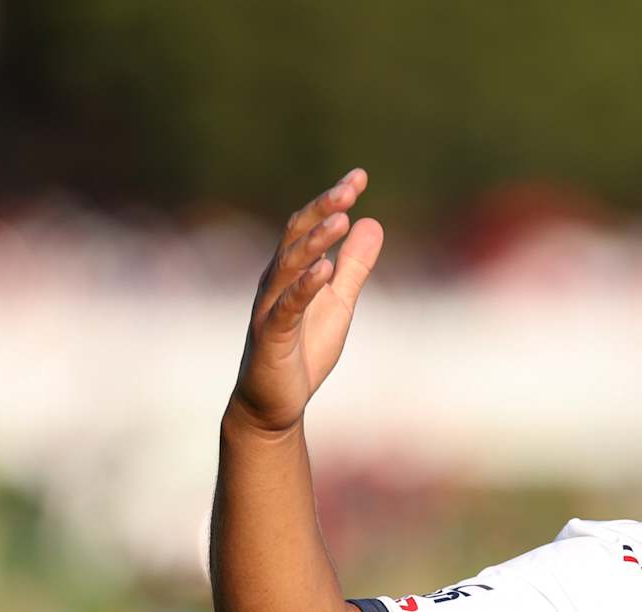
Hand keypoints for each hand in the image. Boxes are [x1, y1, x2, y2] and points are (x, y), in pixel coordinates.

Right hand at [230, 169, 384, 432]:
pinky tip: (324, 271)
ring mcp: (270, 308)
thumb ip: (354, 266)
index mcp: (292, 271)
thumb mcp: (340, 303)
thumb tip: (371, 222)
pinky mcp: (271, 337)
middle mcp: (276, 282)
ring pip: (288, 265)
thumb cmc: (304, 351)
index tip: (359, 177)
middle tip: (349, 189)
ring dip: (314, 241)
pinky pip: (286, 307)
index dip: (332, 200)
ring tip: (340, 219)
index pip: (309, 226)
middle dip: (322, 210)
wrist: (275, 405)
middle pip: (296, 236)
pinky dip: (304, 287)